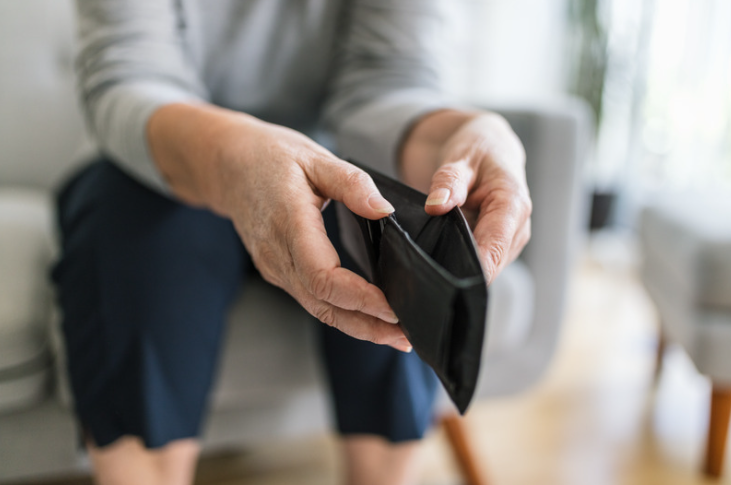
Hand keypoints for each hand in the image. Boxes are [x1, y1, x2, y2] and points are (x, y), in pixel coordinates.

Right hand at [148, 104, 411, 351]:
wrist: (227, 165)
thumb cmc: (271, 157)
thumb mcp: (314, 157)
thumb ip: (351, 183)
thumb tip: (384, 211)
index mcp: (289, 223)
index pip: (323, 277)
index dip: (360, 299)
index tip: (394, 307)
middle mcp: (278, 255)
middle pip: (324, 305)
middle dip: (367, 325)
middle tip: (408, 337)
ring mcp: (275, 267)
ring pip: (318, 308)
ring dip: (358, 326)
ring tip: (397, 336)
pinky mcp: (278, 271)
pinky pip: (312, 299)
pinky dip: (342, 313)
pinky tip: (367, 316)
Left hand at [401, 111, 530, 282]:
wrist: (490, 147)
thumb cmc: (478, 149)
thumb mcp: (460, 158)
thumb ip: (448, 182)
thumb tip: (435, 205)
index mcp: (513, 205)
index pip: (494, 248)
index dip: (476, 270)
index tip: (450, 282)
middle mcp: (518, 227)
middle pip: (492, 263)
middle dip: (463, 271)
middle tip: (427, 275)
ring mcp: (511, 239)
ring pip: (488, 266)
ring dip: (462, 266)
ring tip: (432, 263)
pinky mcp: (501, 244)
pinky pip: (483, 261)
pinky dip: (463, 259)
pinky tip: (442, 255)